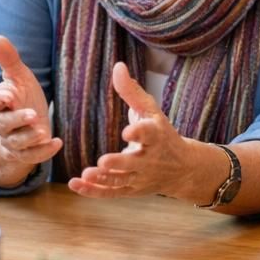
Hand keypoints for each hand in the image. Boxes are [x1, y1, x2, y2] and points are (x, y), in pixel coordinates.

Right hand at [0, 36, 61, 184]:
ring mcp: (11, 140)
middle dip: (17, 120)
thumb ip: (8, 59)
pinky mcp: (24, 154)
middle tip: (32, 114)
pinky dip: (43, 152)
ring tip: (43, 131)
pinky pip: (31, 157)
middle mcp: (0, 123)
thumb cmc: (21, 95)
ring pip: (16, 143)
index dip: (0, 98)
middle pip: (3, 124)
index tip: (10, 94)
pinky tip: (57, 143)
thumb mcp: (18, 76)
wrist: (27, 123)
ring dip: (29, 138)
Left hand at [68, 62, 211, 202]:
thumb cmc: (162, 133)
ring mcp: (140, 177)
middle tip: (103, 161)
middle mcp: (150, 160)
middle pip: (134, 163)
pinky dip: (94, 191)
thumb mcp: (151, 111)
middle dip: (120, 163)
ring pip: (121, 181)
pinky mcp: (131, 189)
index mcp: (156, 137)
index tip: (128, 131)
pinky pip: (111, 193)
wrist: (183, 168)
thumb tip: (118, 66)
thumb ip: (132, 91)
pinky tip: (76, 185)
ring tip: (86, 174)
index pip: (149, 135)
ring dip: (104, 179)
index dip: (139, 133)